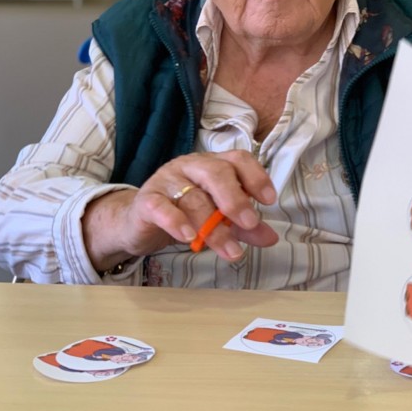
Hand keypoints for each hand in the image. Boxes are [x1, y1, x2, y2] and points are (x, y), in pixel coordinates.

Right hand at [83, 150, 277, 270]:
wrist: (140, 222)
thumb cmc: (185, 214)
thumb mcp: (219, 219)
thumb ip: (244, 227)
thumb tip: (271, 237)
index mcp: (213, 165)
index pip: (237, 159)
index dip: (255, 176)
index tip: (269, 201)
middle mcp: (191, 166)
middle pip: (216, 172)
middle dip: (235, 199)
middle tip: (249, 223)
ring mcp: (167, 180)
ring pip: (193, 197)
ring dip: (213, 227)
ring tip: (229, 251)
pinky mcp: (147, 200)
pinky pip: (161, 207)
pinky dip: (176, 222)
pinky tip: (189, 238)